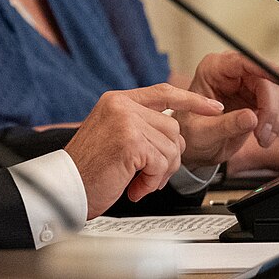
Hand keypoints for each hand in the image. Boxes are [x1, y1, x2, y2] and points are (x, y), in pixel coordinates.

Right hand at [65, 83, 223, 218]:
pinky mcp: (130, 141)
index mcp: (117, 100)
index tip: (213, 106)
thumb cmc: (88, 168)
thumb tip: (175, 135)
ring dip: (159, 173)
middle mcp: (121, 105)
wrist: (65, 185)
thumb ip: (139, 126)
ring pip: (171, 148)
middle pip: (174, 128)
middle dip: (168, 158)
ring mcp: (126, 121)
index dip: (192, 100)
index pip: (164, 92)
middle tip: (148, 174)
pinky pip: (161, 164)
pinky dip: (152, 182)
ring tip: (138, 180)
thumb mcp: (114, 135)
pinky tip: (134, 186)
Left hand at [177, 51, 278, 167]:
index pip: (243, 62)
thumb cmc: (190, 132)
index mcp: (213, 70)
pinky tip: (265, 136)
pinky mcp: (259, 98)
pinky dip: (277, 123)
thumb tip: (252, 118)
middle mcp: (233, 73)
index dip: (265, 69)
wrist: (196, 145)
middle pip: (267, 79)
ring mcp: (248, 84)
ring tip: (263, 138)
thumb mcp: (202, 131)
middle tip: (264, 132)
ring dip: (276, 118)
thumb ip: (226, 124)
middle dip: (271, 108)